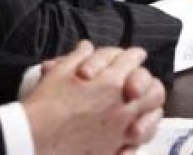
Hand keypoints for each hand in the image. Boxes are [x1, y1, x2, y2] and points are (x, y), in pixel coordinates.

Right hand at [23, 41, 164, 152]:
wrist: (38, 139)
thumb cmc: (45, 105)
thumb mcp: (59, 71)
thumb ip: (77, 56)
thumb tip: (87, 47)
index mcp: (110, 80)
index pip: (133, 59)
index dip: (133, 55)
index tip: (133, 56)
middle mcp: (123, 103)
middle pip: (152, 86)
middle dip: (146, 79)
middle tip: (137, 78)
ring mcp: (123, 126)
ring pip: (154, 111)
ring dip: (150, 103)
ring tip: (142, 101)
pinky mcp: (118, 145)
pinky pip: (145, 136)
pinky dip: (146, 127)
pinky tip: (137, 124)